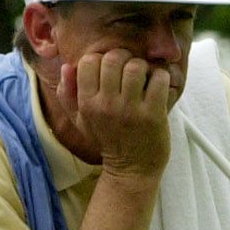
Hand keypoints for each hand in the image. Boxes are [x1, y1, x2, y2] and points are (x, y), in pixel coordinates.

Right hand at [61, 49, 171, 178]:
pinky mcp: (153, 115)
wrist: (131, 170)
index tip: (111, 70)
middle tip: (130, 71)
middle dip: (124, 59)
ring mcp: (131, 110)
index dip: (101, 59)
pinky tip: (159, 87)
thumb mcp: (80, 120)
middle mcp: (106, 105)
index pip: (89, 61)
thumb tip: (68, 66)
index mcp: (87, 104)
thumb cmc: (107, 140)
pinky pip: (159, 79)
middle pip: (114, 59)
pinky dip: (162, 78)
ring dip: (144, 67)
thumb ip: (67, 93)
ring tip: (145, 79)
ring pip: (136, 66)